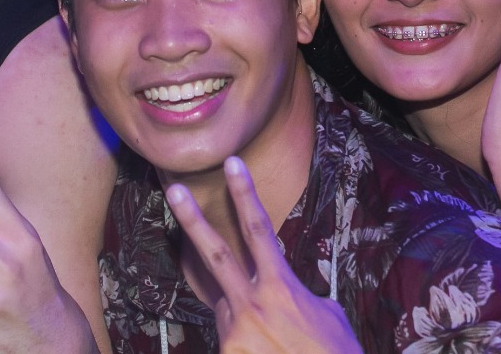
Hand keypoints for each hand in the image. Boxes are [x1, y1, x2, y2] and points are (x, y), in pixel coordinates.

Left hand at [167, 158, 359, 353]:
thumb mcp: (327, 314)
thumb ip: (300, 294)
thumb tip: (286, 289)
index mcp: (281, 288)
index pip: (259, 231)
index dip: (244, 195)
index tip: (232, 164)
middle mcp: (252, 306)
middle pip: (215, 253)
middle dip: (192, 220)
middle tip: (173, 190)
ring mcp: (235, 334)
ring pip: (224, 309)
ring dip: (240, 315)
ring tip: (272, 338)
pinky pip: (228, 341)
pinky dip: (243, 344)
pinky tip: (268, 348)